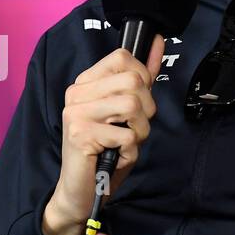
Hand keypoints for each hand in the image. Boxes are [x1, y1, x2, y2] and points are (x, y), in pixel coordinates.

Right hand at [41, 38, 164, 234]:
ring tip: (126, 144)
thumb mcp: (127, 114)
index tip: (137, 103)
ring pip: (133, 106)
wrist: (81, 191)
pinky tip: (115, 157)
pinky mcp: (80, 134)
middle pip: (133, 81)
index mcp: (85, 83)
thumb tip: (158, 43)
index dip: (142, 79)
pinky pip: (128, 136)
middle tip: (133, 130)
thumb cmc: (104, 152)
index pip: (122, 57)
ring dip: (140, 132)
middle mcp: (76, 93)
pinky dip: (130, 152)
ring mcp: (76, 113)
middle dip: (147, 110)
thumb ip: (142, 79)